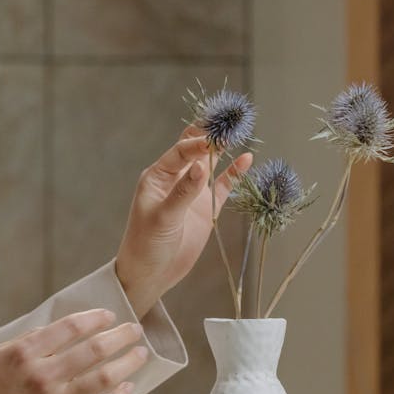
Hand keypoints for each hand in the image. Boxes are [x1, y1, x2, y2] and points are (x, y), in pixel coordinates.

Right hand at [0, 309, 150, 393]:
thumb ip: (30, 340)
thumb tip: (64, 329)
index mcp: (25, 353)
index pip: (71, 327)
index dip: (95, 318)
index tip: (109, 316)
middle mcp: (43, 375)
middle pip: (94, 349)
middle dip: (121, 335)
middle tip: (135, 329)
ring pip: (104, 377)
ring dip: (128, 362)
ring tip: (140, 353)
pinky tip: (128, 386)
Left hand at [114, 125, 252, 318]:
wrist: (151, 273)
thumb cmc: (146, 244)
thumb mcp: (163, 217)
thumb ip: (183, 192)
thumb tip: (202, 167)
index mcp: (158, 177)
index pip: (181, 152)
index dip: (198, 143)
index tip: (215, 139)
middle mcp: (175, 179)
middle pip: (195, 149)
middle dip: (210, 134)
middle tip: (228, 120)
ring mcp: (192, 192)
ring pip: (210, 163)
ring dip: (223, 148)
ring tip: (239, 131)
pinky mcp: (206, 207)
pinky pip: (222, 185)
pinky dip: (234, 173)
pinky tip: (246, 159)